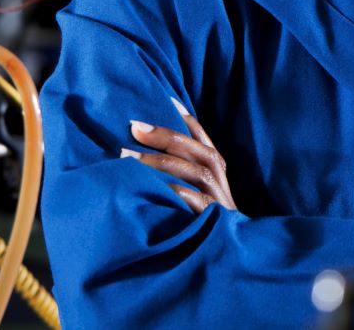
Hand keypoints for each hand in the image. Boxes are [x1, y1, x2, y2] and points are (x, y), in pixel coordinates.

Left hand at [121, 97, 236, 213]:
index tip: (166, 98)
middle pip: (196, 148)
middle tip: (133, 127)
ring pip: (192, 170)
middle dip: (164, 135)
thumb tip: (141, 152)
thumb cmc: (202, 221)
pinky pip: (191, 199)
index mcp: (215, 167)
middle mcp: (218, 177)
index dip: (186, 118)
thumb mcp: (196, 192)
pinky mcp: (212, 216)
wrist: (228, 254)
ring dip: (158, 161)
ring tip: (126, 156)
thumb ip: (180, 174)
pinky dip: (170, 191)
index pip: (202, 137)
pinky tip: (147, 188)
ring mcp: (218, 196)